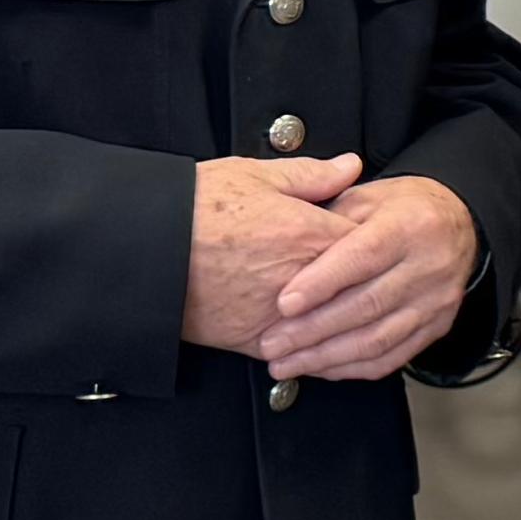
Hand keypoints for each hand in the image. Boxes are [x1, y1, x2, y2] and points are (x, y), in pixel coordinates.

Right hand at [185, 154, 362, 356]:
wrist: (141, 253)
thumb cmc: (191, 210)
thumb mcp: (253, 176)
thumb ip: (311, 175)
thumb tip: (350, 166)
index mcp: (308, 233)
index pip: (370, 244)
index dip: (378, 241)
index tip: (379, 240)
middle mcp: (301, 279)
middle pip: (361, 288)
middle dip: (371, 282)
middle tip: (379, 278)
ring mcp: (280, 315)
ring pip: (335, 325)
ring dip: (348, 320)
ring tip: (357, 313)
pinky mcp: (254, 340)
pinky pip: (301, 353)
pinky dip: (316, 350)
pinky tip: (325, 344)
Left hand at [259, 176, 484, 383]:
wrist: (459, 224)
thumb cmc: (403, 209)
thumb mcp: (366, 197)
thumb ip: (328, 221)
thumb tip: (285, 255)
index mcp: (410, 226)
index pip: (363, 258)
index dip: (322, 284)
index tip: (284, 304)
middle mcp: (429, 266)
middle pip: (366, 305)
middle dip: (312, 330)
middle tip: (272, 344)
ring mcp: (436, 301)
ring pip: (377, 339)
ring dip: (326, 357)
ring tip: (286, 363)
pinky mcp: (437, 327)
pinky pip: (392, 358)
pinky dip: (351, 368)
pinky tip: (320, 368)